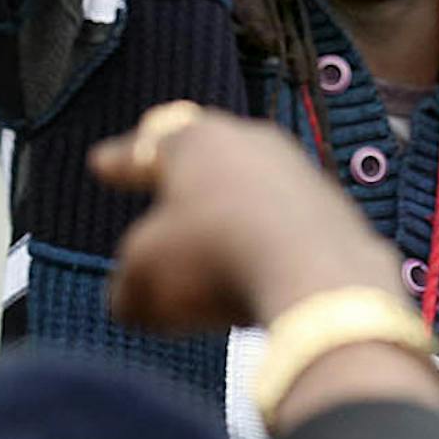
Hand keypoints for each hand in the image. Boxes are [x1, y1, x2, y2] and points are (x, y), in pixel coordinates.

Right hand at [89, 106, 405, 332]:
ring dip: (231, 213)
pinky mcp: (336, 211)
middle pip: (207, 154)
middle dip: (184, 176)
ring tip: (214, 245)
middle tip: (166, 185)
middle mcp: (250, 143)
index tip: (101, 162)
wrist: (320, 282)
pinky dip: (269, 242)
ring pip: (252, 186)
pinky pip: (288, 223)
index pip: (146, 147)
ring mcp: (299, 173)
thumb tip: (129, 297)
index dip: (120, 160)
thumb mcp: (143, 279)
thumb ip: (126, 283)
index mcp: (195, 141)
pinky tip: (262, 272)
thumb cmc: (216, 263)